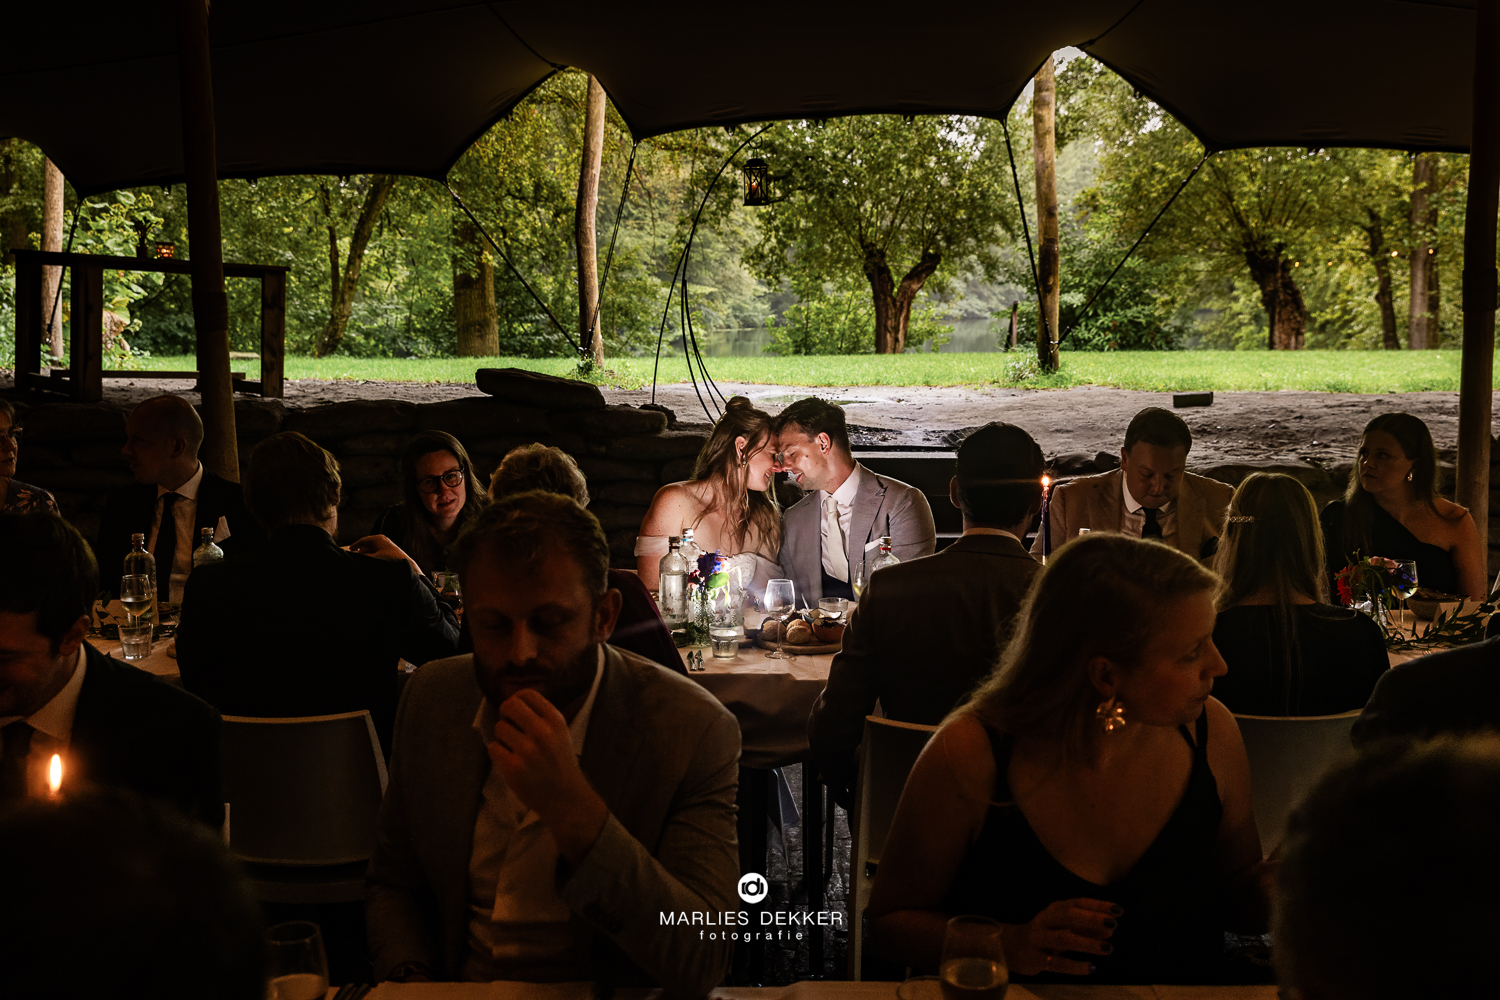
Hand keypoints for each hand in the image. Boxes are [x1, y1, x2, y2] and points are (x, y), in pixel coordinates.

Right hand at [346, 534, 422, 576]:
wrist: (404, 564)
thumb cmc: (389, 560)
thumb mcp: (374, 558)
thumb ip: (364, 558)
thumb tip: (354, 558)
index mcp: (378, 538)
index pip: (364, 540)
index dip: (356, 545)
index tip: (350, 549)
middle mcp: (382, 540)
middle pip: (368, 544)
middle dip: (361, 550)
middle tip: (354, 556)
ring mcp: (386, 544)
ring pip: (373, 548)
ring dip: (367, 553)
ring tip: (361, 560)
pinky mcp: (389, 550)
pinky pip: (377, 551)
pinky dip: (372, 555)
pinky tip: (370, 562)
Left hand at [488, 688, 608, 865]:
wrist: (565, 798)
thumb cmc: (560, 764)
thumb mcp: (560, 733)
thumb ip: (541, 717)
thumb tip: (513, 702)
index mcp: (555, 720)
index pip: (527, 694)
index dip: (517, 699)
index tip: (516, 710)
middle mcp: (542, 732)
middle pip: (510, 706)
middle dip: (505, 713)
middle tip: (509, 724)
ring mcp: (527, 750)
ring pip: (499, 728)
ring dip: (502, 737)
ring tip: (513, 748)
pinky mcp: (513, 768)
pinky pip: (493, 748)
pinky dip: (498, 753)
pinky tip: (509, 760)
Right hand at [1001, 898, 1118, 975]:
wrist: (1010, 947)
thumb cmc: (1044, 934)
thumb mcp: (1063, 927)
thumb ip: (1085, 928)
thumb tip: (1109, 930)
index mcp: (1054, 909)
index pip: (1078, 903)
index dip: (1098, 905)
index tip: (1118, 910)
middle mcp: (1046, 920)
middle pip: (1069, 915)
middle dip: (1091, 919)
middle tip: (1113, 925)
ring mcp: (1038, 939)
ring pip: (1063, 938)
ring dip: (1086, 942)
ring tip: (1107, 948)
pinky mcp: (1034, 958)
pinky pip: (1056, 962)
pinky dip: (1074, 966)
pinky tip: (1090, 967)